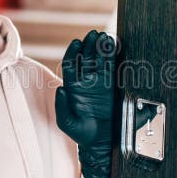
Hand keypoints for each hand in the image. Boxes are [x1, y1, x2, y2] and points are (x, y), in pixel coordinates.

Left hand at [55, 30, 115, 177]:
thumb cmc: (82, 133)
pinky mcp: (114, 85)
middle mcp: (86, 82)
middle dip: (90, 45)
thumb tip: (60, 90)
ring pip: (101, 60)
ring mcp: (100, 82)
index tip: (77, 42)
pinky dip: (115, 57)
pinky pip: (114, 68)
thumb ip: (62, 107)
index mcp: (73, 87)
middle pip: (87, 58)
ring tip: (105, 37)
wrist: (102, 143)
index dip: (74, 53)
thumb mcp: (67, 123)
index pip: (71, 65)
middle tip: (95, 34)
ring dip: (102, 48)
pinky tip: (116, 46)